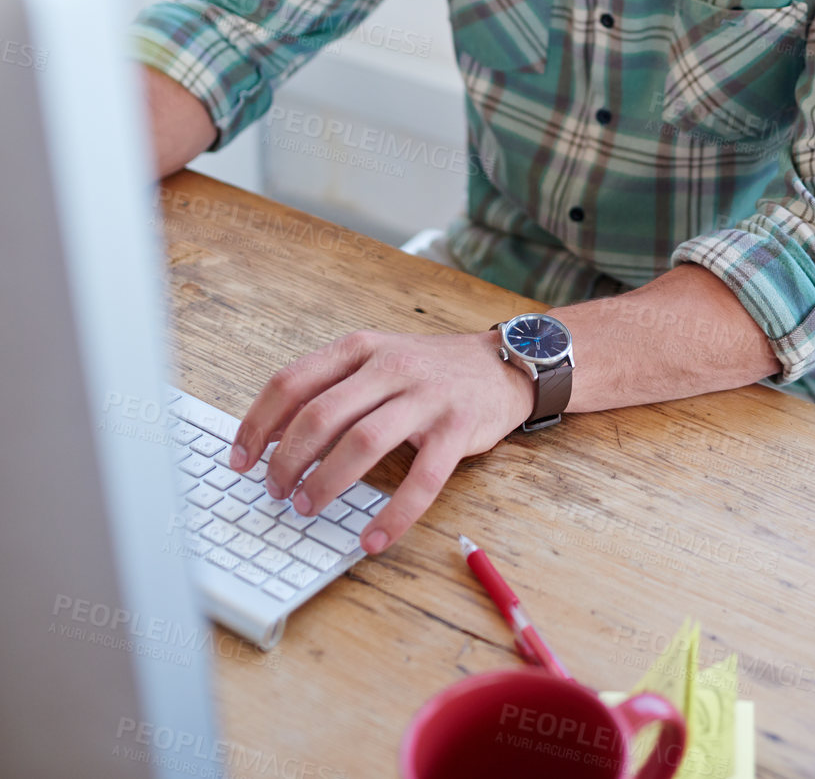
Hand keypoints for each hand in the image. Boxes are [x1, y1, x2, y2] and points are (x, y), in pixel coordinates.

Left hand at [226, 329, 535, 552]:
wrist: (501, 364)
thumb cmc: (427, 370)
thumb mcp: (375, 362)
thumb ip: (329, 390)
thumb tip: (270, 436)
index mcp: (360, 348)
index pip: (292, 381)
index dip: (257, 424)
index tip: (239, 460)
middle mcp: (390, 366)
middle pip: (321, 414)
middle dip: (287, 461)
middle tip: (275, 492)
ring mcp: (425, 397)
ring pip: (362, 443)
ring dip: (326, 483)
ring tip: (308, 508)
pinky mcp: (457, 429)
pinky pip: (421, 480)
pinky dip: (394, 515)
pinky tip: (374, 539)